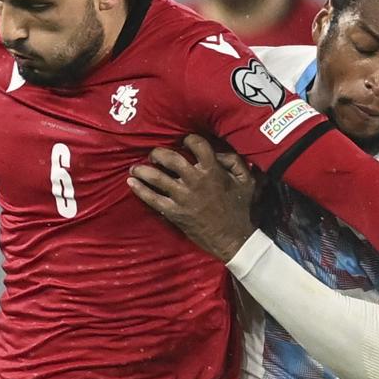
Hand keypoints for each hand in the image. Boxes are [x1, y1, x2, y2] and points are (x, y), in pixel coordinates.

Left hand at [126, 135, 255, 261]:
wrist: (233, 240)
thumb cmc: (241, 210)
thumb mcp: (247, 181)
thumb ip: (235, 162)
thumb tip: (218, 153)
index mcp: (212, 170)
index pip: (197, 145)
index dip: (189, 139)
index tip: (184, 141)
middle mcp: (194, 180)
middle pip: (170, 158)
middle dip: (158, 153)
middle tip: (154, 154)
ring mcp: (182, 197)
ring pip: (157, 177)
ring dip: (143, 170)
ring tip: (136, 167)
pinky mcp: (174, 212)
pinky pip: (152, 199)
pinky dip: (140, 190)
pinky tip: (131, 183)